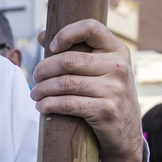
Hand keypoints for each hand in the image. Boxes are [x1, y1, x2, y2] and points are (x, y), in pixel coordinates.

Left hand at [31, 20, 143, 161]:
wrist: (127, 134)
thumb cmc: (108, 97)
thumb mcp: (102, 72)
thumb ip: (76, 52)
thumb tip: (42, 36)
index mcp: (118, 51)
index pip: (91, 27)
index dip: (66, 33)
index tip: (53, 46)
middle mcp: (119, 67)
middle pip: (68, 60)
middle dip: (44, 69)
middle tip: (35, 77)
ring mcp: (114, 89)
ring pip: (65, 83)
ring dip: (42, 89)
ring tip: (35, 94)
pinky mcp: (106, 110)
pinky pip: (68, 103)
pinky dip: (49, 105)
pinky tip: (42, 107)